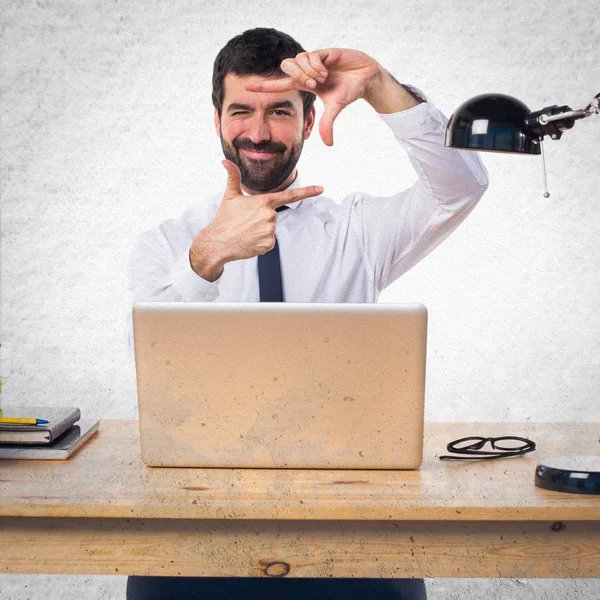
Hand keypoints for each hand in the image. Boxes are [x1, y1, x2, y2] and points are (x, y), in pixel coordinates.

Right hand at [189, 160, 322, 279]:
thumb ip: (233, 177)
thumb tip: (225, 161)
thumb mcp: (230, 196)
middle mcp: (269, 216)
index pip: (289, 195)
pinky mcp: (269, 245)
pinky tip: (249, 241)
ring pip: (271, 229)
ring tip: (246, 231)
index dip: (307, 191)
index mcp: (263, 202)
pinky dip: (260, 242)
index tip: (321, 189)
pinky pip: (269, 242)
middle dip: (261, 219)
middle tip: (246, 222)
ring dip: (260, 231)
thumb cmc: (224, 219)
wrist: (218, 242)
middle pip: (273, 216)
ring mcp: (270, 231)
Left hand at [244, 48, 381, 145]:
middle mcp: (306, 70)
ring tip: (323, 79)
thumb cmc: (350, 91)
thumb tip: (328, 144)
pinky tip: (326, 70)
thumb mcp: (336, 109)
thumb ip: (327, 124)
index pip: (279, 84)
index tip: (246, 87)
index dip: (264, 86)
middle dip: (298, 78)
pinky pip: (311, 56)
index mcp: (305, 83)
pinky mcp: (323, 51)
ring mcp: (314, 60)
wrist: (366, 78)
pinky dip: (316, 66)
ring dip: (309, 72)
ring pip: (297, 61)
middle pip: (286, 67)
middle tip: (314, 86)